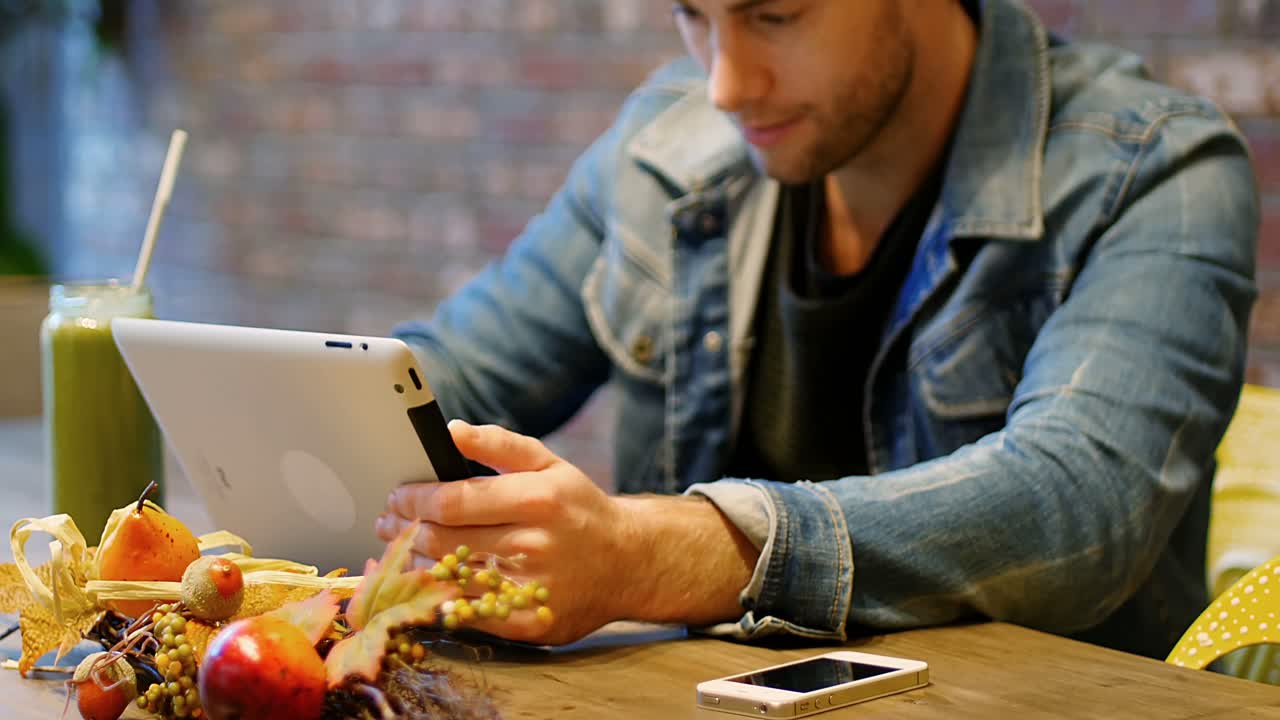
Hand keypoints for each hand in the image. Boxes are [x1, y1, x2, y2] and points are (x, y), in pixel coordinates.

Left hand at [376, 420, 631, 644]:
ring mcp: (532, 588)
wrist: (628, 562)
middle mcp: (534, 543)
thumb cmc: (579, 508)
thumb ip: (499, 444)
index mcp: (536, 498)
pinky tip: (430, 585)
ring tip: (404, 550)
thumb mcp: (549, 464)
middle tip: (389, 523)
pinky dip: (440, 600)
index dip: (413, 500)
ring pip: (449, 579)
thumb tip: (451, 430)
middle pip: (443, 540)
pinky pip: (469, 615)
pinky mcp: (530, 624)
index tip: (396, 496)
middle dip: (404, 530)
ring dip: (415, 564)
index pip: (452, 501)